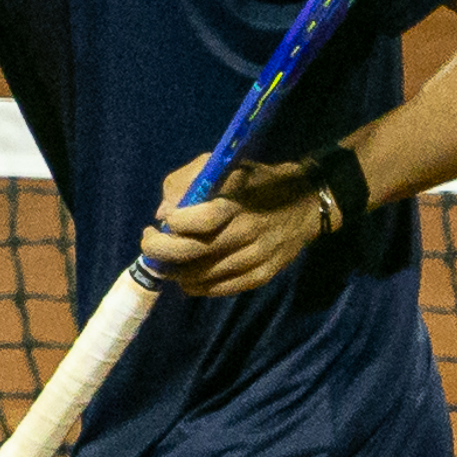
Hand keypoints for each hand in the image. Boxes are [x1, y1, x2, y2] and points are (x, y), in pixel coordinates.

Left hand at [142, 152, 330, 297]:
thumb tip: (163, 212)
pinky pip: (218, 289)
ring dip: (173, 270)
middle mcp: (246, 234)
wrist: (307, 204)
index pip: (198, 221)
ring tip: (166, 258)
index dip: (173, 223)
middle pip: (190, 254)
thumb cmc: (260, 181)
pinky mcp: (260, 277)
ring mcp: (254, 260)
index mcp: (238, 204)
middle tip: (149, 241)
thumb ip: (189, 181)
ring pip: (199, 276)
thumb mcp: (227, 166)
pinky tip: (188, 274)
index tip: (165, 219)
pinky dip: (196, 285)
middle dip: (158, 251)